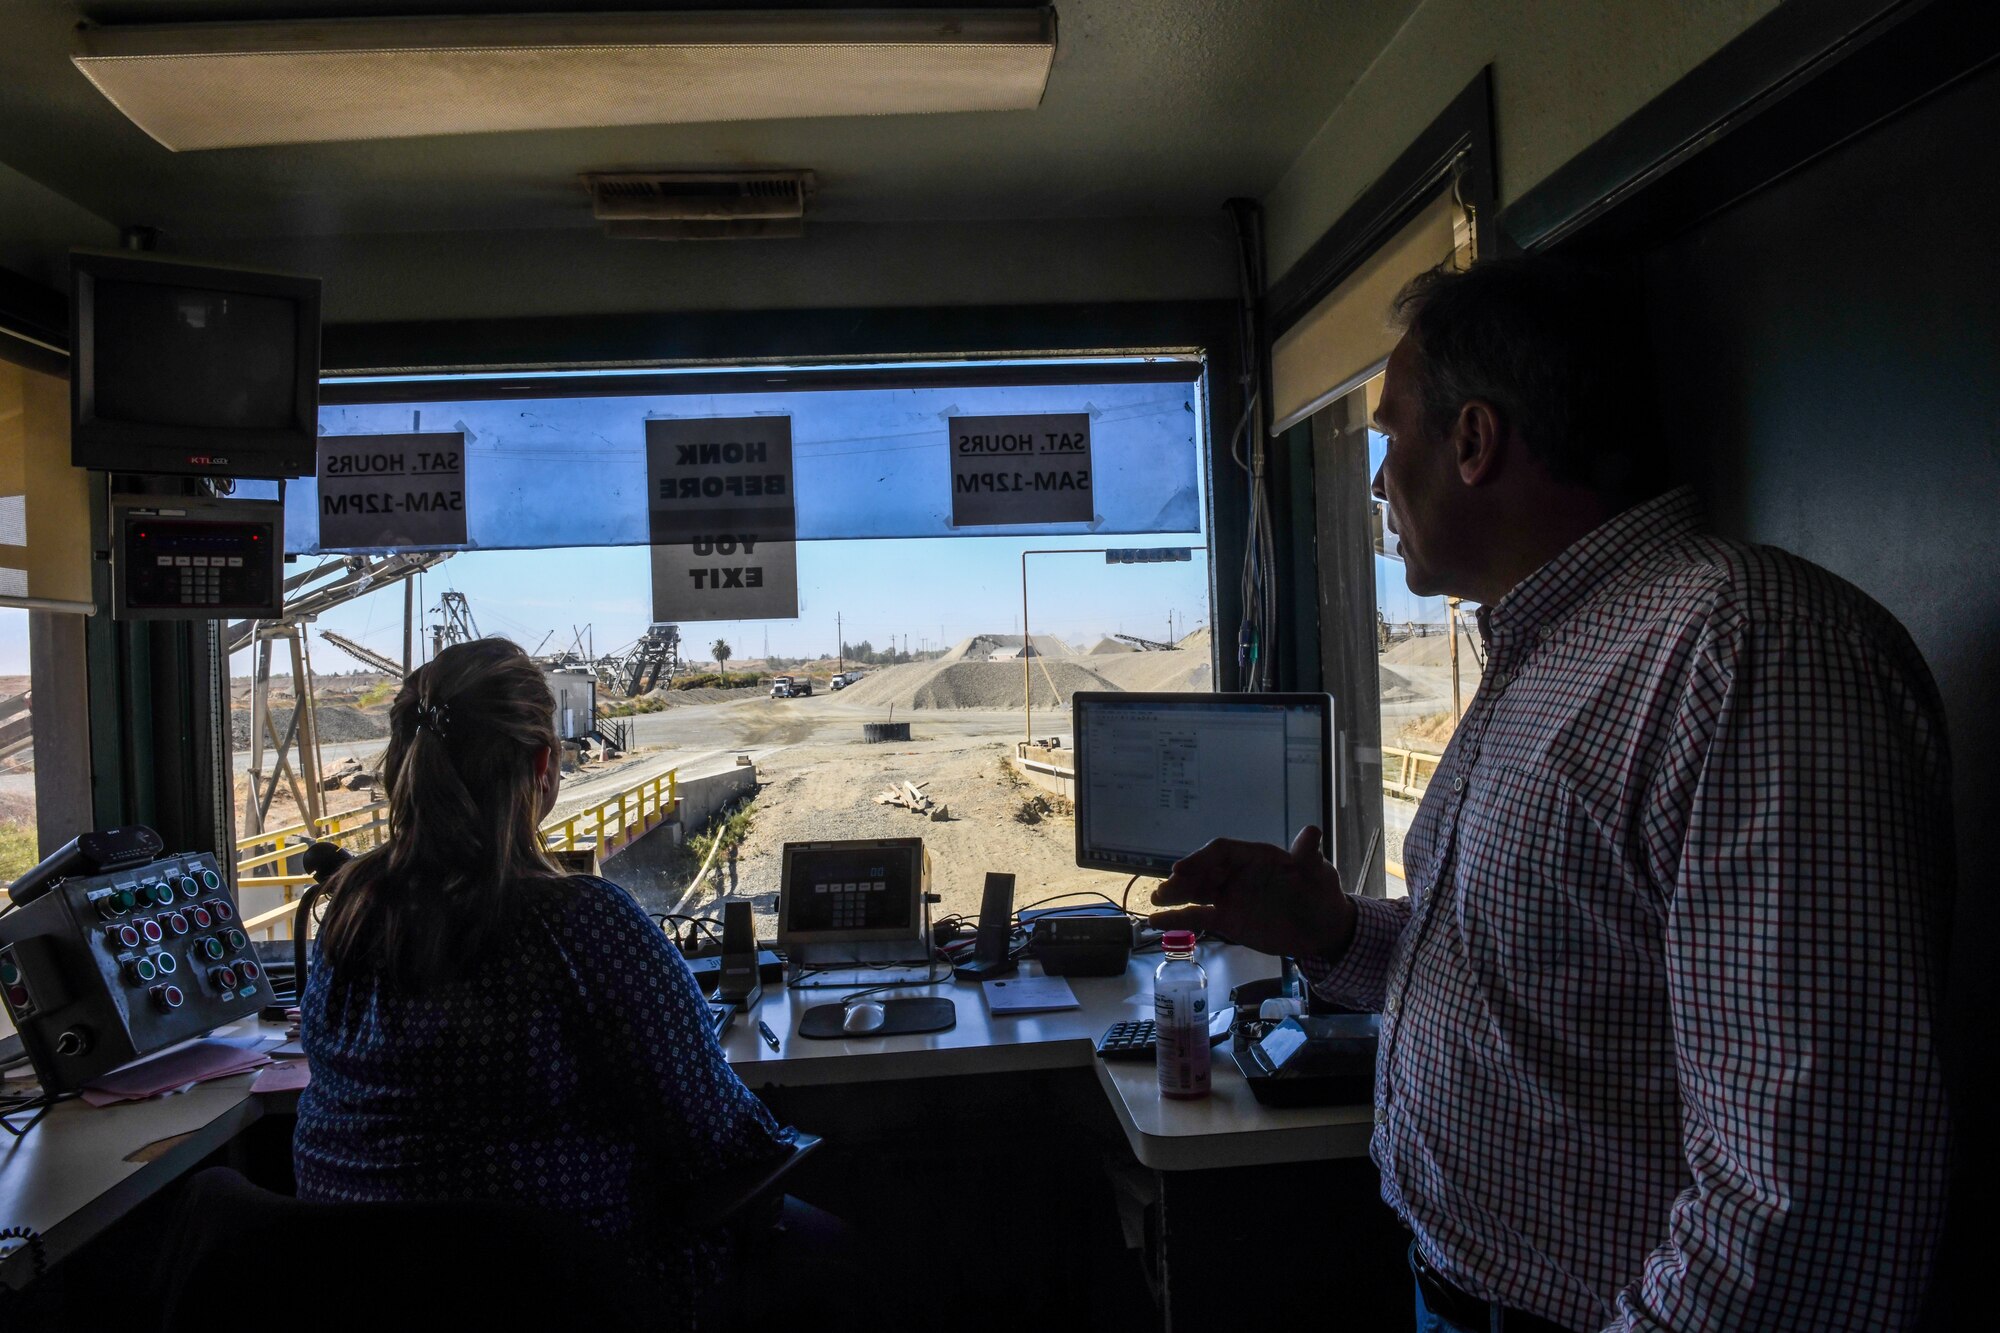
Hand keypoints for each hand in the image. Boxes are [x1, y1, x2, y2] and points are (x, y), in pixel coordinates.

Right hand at [1148, 826, 1354, 960]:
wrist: (1322, 930)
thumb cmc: (1320, 895)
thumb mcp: (1318, 874)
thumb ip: (1309, 856)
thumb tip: (1312, 832)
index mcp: (1254, 857)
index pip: (1222, 852)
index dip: (1201, 859)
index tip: (1181, 869)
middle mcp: (1237, 874)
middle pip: (1204, 871)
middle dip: (1183, 879)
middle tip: (1165, 890)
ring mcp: (1230, 897)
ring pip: (1196, 892)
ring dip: (1175, 895)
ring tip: (1155, 901)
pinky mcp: (1227, 919)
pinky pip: (1199, 917)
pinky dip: (1178, 919)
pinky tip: (1156, 922)